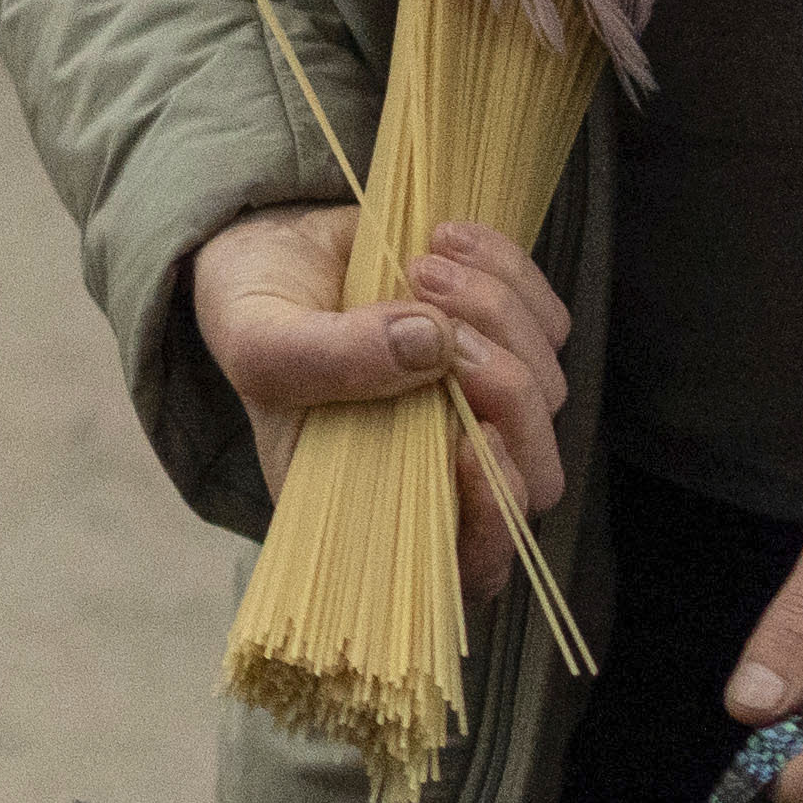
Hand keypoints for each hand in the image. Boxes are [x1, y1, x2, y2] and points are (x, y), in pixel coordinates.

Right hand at [187, 199, 567, 592]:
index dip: (490, 521)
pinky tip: (445, 238)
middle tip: (440, 322)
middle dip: (506, 394)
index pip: (467, 564)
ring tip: (420, 264)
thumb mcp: (260, 342)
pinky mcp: (503, 340)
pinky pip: (549, 322)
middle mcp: (440, 467)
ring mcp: (478, 406)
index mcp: (377, 505)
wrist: (269, 245)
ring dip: (495, 313)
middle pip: (534, 475)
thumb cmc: (253, 316)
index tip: (475, 444)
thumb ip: (328, 356)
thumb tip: (430, 343)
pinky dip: (510, 272)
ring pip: (548, 388)